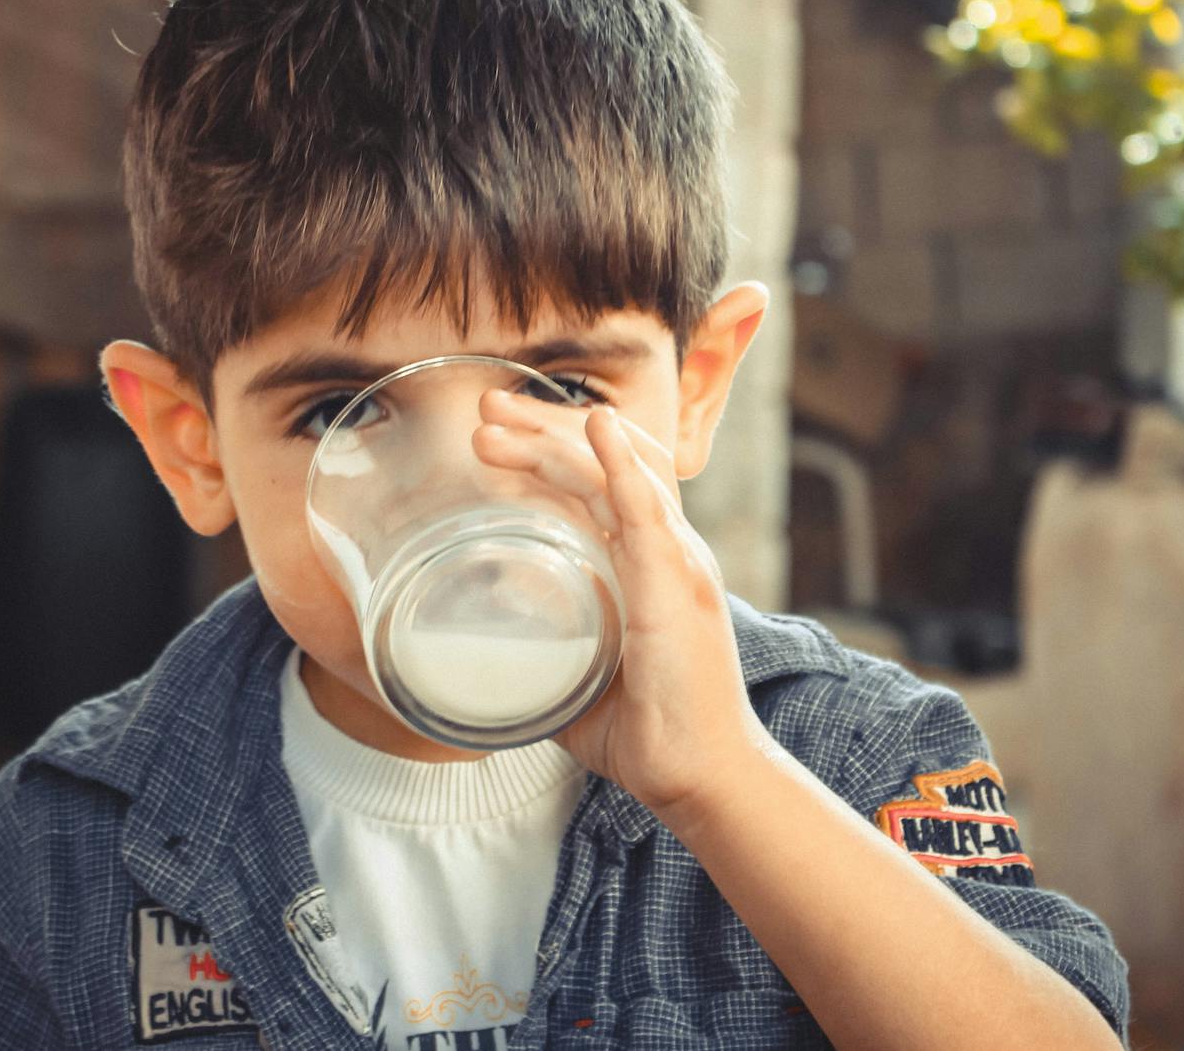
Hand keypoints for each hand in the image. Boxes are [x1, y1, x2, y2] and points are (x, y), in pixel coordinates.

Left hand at [471, 388, 772, 818]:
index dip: (554, 448)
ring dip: (556, 438)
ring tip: (496, 419)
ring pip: (619, 472)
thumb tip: (484, 661)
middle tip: (484, 408)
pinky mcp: (673, 587)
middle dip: (543, 428)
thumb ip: (542, 659)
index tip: (494, 435)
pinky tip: (596, 428)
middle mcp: (669, 551)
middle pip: (609, 461)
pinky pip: (647, 510)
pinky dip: (621, 464)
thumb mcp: (577, 682)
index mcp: (651, 565)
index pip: (605, 481)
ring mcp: (676, 563)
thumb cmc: (649, 735)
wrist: (699, 775)